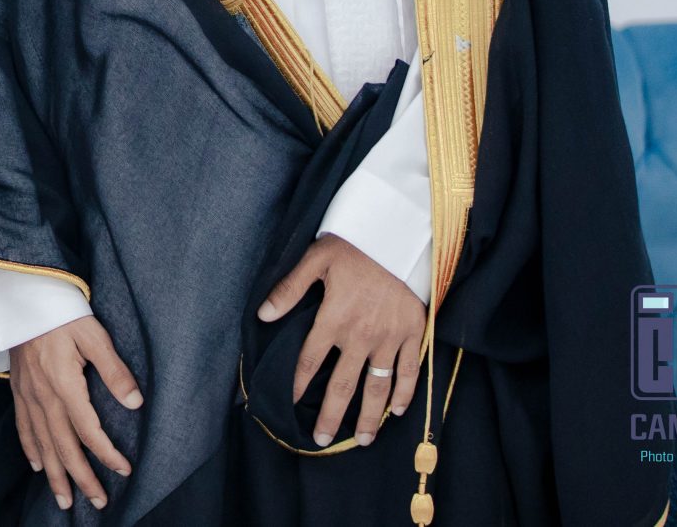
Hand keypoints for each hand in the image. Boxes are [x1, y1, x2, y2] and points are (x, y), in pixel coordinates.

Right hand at [11, 315, 141, 511]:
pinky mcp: (18, 388)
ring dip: (54, 474)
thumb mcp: (93, 335)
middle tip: (98, 502)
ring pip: (42, 443)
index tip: (125, 470)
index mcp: (64, 384)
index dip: (107, 454)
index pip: (88, 431)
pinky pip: (22, 426)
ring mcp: (27, 394)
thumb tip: (136, 402)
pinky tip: (37, 465)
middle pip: (63, 446)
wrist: (22, 295)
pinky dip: (30, 449)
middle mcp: (43, 395)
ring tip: (65, 501)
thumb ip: (114, 370)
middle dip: (81, 478)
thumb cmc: (61, 312)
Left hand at [259, 233, 424, 447]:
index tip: (291, 404)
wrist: (397, 236)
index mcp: (333, 319)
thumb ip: (288, 290)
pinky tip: (397, 411)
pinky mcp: (413, 333)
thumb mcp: (314, 260)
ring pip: (378, 386)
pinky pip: (409, 370)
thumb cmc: (352, 246)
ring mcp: (390, 337)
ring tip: (362, 440)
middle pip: (344, 385)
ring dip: (370, 416)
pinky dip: (404, 393)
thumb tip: (263, 315)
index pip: (311, 361)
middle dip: (331, 415)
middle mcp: (361, 335)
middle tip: (322, 440)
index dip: (299, 384)